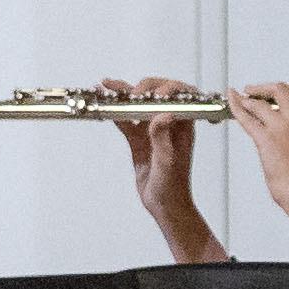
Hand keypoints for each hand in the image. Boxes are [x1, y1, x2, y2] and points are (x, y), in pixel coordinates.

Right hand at [84, 77, 203, 216]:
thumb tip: (162, 115)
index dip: (166, 88)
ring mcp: (152, 129)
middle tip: (130, 94)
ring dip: (124, 94)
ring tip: (107, 85)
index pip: (180, 95)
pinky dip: (115, 111)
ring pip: (138, 104)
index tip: (151, 95)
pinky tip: (105, 103)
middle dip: (143, 88)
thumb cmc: (172, 186)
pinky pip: (126, 120)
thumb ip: (163, 138)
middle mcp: (169, 122)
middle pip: (157, 94)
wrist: (163, 204)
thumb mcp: (168, 162)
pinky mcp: (138, 138)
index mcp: (183, 124)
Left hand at [224, 80, 288, 204]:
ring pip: (260, 102)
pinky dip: (237, 107)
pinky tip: (233, 101)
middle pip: (281, 89)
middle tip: (253, 90)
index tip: (280, 90)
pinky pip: (247, 118)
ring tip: (242, 100)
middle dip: (264, 87)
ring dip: (248, 99)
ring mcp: (281, 127)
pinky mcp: (265, 138)